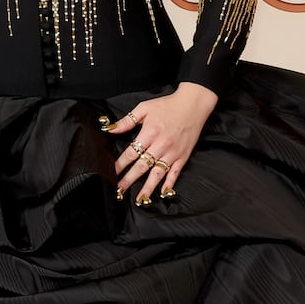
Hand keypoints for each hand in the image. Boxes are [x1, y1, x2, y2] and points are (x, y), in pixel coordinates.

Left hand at [104, 82, 216, 204]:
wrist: (193, 104)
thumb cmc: (168, 105)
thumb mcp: (144, 108)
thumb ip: (127, 121)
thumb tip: (110, 129)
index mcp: (150, 133)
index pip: (131, 153)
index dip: (120, 165)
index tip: (111, 173)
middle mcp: (161, 145)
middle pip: (141, 167)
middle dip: (128, 180)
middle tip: (119, 191)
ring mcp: (173, 152)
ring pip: (157, 174)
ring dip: (147, 187)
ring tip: (139, 199)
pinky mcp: (183, 156)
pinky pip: (174, 173)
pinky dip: (169, 184)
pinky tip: (162, 193)